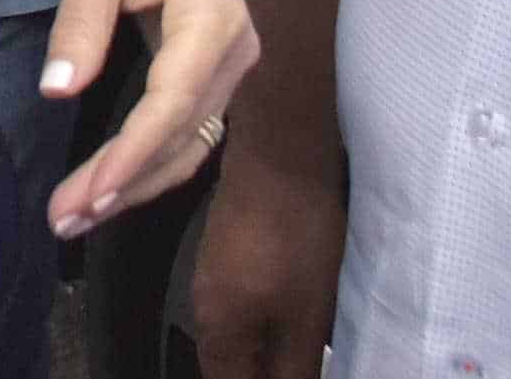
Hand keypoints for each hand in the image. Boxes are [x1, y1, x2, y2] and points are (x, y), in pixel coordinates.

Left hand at [39, 0, 259, 242]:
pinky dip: (146, 159)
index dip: (128, 158)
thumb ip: (80, 26)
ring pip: (187, 143)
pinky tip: (104, 185)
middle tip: (62, 219)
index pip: (170, 106)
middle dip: (124, 184)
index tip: (86, 198)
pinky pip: (184, 128)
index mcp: (214, 18)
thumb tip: (57, 92)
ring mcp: (229, 62)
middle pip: (181, 136)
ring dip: (135, 182)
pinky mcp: (212, 68)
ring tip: (74, 214)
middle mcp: (236, 49)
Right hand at [184, 138, 344, 378]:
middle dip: (262, 374)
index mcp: (217, 333)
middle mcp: (204, 309)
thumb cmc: (295, 240)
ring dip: (266, 354)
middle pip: (228, 368)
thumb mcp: (305, 319)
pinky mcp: (226, 254)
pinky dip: (265, 325)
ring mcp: (212, 277)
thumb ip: (292, 370)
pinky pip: (240, 308)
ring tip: (304, 353)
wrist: (281, 155)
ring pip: (237, 338)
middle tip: (303, 367)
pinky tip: (293, 315)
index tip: (294, 377)